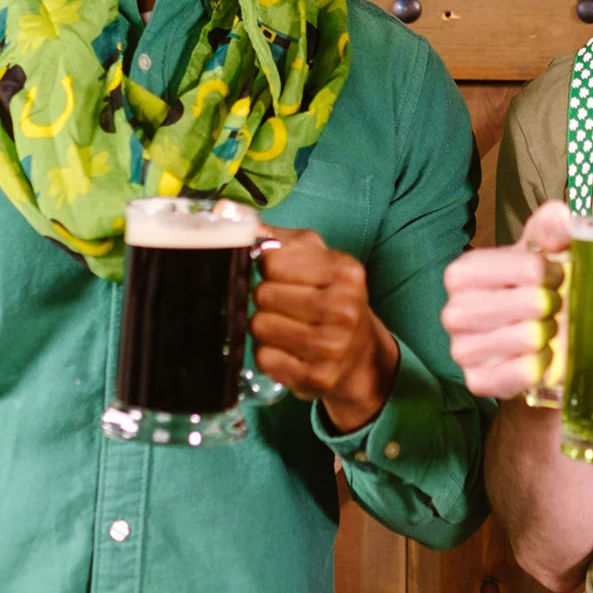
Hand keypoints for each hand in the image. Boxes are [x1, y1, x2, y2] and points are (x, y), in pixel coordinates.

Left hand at [251, 226, 400, 432]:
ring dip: (264, 325)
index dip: (268, 267)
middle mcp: (344, 308)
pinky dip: (268, 353)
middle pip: (264, 294)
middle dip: (266, 297)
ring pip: (260, 326)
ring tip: (284, 324)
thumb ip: (276, 236)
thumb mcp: (317, 257)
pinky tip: (287, 349)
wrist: (361, 353)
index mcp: (345, 271)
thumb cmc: (332, 296)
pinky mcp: (317, 378)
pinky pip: (264, 359)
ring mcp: (332, 347)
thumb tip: (231, 213)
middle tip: (283, 303)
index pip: (273, 261)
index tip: (280, 274)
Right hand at [441, 200, 573, 398]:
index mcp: (461, 272)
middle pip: (533, 303)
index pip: (531, 268)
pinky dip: (543, 364)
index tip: (553, 276)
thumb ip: (550, 227)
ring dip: (549, 334)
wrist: (525, 341)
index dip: (553, 272)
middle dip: (553, 304)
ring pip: (530, 338)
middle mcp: (453, 312)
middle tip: (552, 306)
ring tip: (545, 329)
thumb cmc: (529, 289)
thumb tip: (564, 217)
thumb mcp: (538, 251)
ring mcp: (461, 351)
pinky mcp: (477, 383)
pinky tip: (540, 356)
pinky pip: (525, 373)